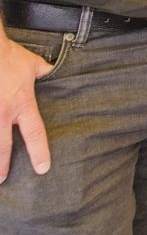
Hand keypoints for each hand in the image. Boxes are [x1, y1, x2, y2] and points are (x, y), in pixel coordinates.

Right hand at [0, 33, 53, 180]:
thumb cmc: (7, 54)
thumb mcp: (31, 63)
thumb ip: (43, 71)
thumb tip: (53, 71)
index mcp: (21, 103)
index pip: (34, 132)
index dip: (39, 152)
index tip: (42, 168)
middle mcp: (1, 113)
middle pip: (2, 147)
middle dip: (2, 166)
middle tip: (2, 180)